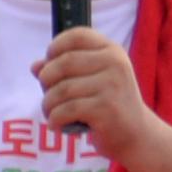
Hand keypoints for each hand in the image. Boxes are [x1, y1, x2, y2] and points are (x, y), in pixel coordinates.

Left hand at [35, 29, 153, 158]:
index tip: (48, 63)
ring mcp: (112, 85)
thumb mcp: (90, 81)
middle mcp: (115, 63)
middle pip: (63, 63)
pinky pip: (66, 110)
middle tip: (49, 96)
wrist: (136, 136)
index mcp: (112, 51)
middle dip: (46, 81)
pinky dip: (54, 120)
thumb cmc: (108, 105)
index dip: (55, 47)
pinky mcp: (107, 108)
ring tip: (52, 114)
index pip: (77, 36)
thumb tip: (35, 67)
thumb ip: (64, 70)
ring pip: (61, 89)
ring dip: (48, 104)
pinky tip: (57, 126)